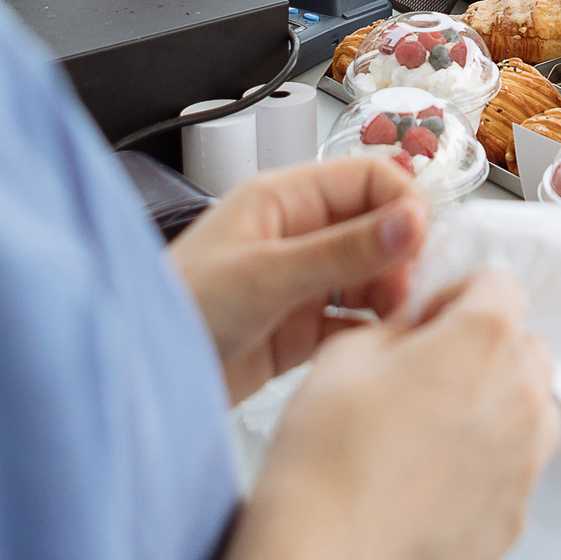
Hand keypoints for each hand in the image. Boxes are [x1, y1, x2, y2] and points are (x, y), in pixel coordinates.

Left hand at [168, 159, 426, 401]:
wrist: (138, 380)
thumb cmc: (176, 310)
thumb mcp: (266, 275)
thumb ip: (344, 250)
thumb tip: (412, 221)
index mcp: (282, 200)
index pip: (368, 179)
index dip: (402, 206)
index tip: (422, 244)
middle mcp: (295, 235)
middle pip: (376, 228)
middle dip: (401, 257)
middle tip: (410, 293)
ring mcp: (299, 282)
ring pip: (370, 277)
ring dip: (390, 297)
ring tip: (395, 323)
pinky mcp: (298, 330)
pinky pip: (353, 322)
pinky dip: (369, 332)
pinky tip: (374, 348)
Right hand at [238, 271, 559, 559]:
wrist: (325, 549)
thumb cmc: (329, 453)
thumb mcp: (347, 351)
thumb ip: (398, 325)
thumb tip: (414, 326)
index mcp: (485, 337)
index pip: (499, 285)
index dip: (458, 296)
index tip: (431, 320)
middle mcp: (521, 393)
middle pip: (524, 347)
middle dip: (484, 351)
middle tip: (429, 374)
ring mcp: (525, 459)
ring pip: (532, 410)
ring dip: (497, 407)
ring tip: (435, 429)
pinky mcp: (514, 513)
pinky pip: (515, 472)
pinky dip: (487, 467)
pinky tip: (433, 478)